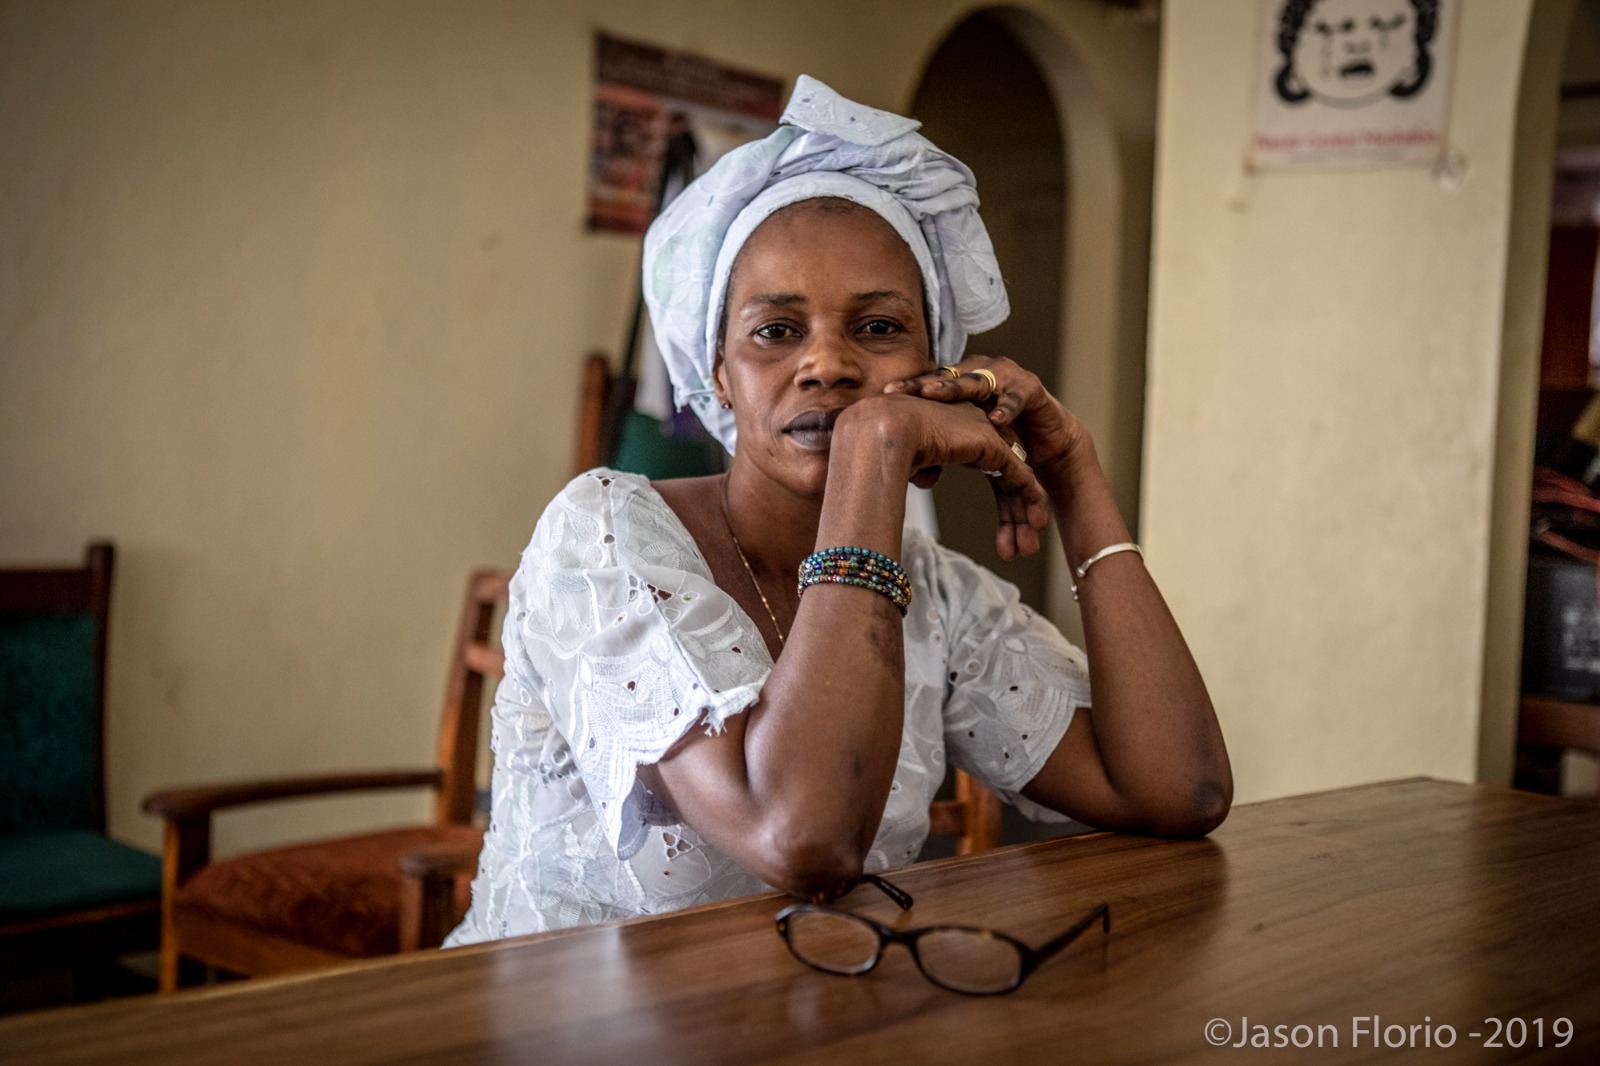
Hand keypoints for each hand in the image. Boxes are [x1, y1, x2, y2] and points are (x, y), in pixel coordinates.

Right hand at [835, 393, 1049, 558]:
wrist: (882, 430)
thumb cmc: (878, 446)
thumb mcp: (903, 460)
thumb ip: (921, 466)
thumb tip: (928, 478)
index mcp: (955, 429)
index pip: (985, 466)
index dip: (996, 500)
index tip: (1001, 534)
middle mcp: (974, 427)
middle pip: (1004, 474)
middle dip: (1013, 512)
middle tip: (1021, 545)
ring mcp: (985, 433)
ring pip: (1016, 477)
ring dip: (1024, 513)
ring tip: (1029, 546)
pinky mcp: (993, 445)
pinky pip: (1021, 476)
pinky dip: (1030, 501)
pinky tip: (1036, 525)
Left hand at [884, 357, 1089, 482]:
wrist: (1045, 440)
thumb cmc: (1001, 437)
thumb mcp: (967, 442)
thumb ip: (940, 449)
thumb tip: (902, 467)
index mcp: (961, 382)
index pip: (930, 383)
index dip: (909, 388)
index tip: (884, 393)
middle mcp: (980, 373)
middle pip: (948, 378)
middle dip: (927, 384)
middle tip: (907, 391)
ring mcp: (1005, 377)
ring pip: (977, 381)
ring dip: (955, 388)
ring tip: (934, 395)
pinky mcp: (1030, 388)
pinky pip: (1015, 398)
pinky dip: (1005, 408)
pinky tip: (994, 419)